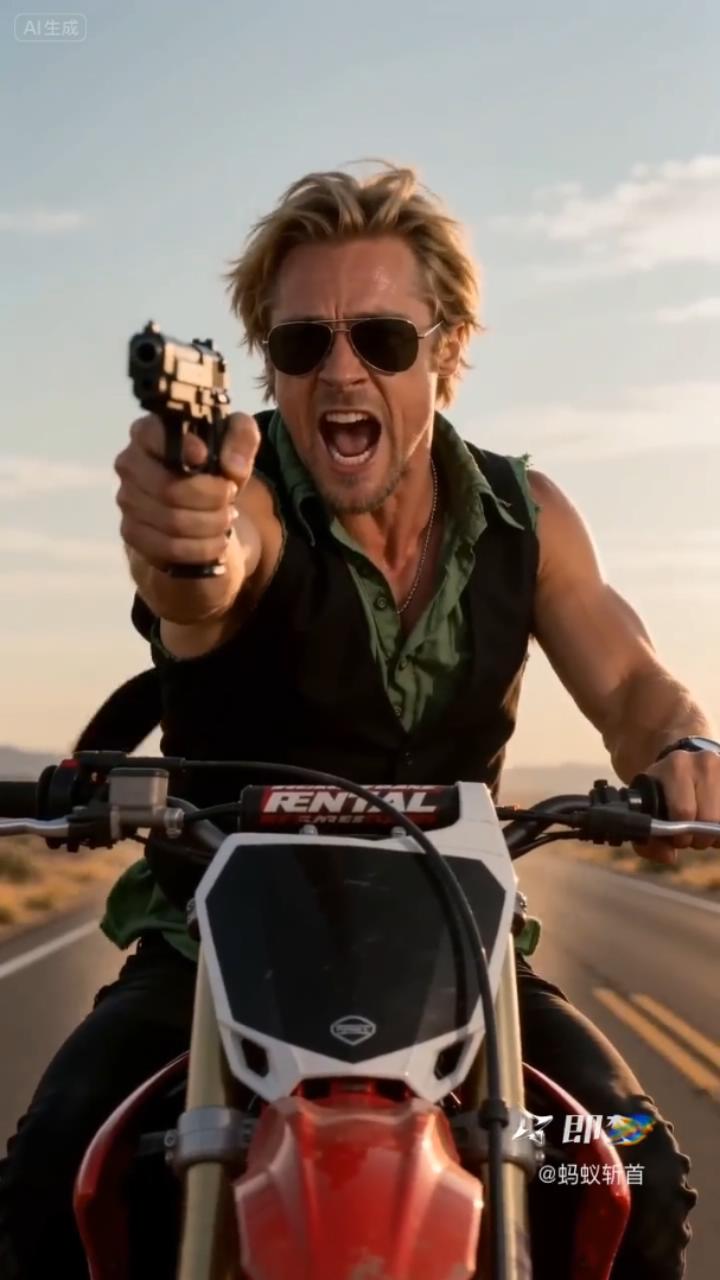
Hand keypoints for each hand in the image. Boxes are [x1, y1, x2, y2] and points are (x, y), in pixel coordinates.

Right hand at [115, 412, 259, 568]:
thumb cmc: (213, 462)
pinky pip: (168, 548)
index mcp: (148, 433)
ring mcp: (127, 501)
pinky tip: (218, 541)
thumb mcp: (237, 438)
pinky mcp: (132, 533)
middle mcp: (129, 464)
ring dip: (211, 524)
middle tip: (231, 496)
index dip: (182, 448)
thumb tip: (232, 467)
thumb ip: (242, 437)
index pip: (153, 436)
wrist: (199, 500)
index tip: (206, 458)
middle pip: (169, 489)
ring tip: (227, 518)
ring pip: (173, 522)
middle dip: (211, 497)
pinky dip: (202, 548)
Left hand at [634, 749, 719, 863]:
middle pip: (711, 818)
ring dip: (717, 834)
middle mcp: (704, 762)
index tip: (677, 839)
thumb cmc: (664, 793)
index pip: (684, 811)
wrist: (684, 764)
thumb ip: (649, 841)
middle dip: (701, 837)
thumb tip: (670, 856)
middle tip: (693, 836)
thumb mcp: (648, 810)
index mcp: (676, 766)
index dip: (680, 834)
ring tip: (705, 827)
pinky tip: (715, 823)